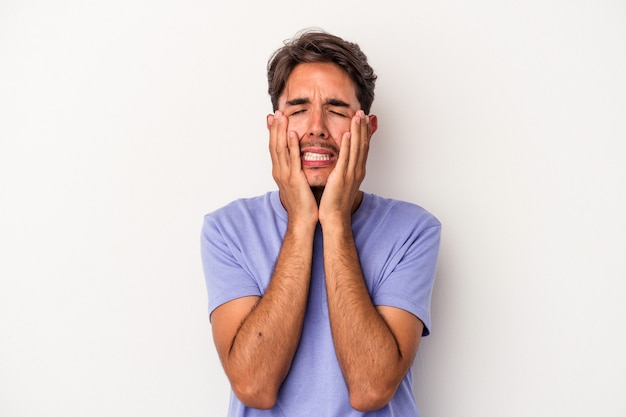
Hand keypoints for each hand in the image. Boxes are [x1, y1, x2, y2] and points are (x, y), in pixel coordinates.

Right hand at [268, 111, 318, 226]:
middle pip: (274, 145)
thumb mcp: (297, 182)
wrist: (303, 220)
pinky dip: (292, 145)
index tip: (274, 119)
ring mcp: (285, 175)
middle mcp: (280, 172)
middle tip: (276, 112)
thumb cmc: (303, 203)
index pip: (274, 148)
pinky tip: (292, 133)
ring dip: (281, 132)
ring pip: (280, 149)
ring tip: (281, 117)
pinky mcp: (295, 179)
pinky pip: (293, 159)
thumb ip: (296, 169)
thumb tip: (298, 160)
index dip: (273, 133)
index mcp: (280, 172)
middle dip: (275, 128)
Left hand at [318, 110, 370, 224]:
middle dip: (363, 128)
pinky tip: (347, 134)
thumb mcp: (342, 182)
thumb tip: (342, 162)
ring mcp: (351, 173)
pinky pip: (345, 158)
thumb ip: (343, 169)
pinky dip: (347, 145)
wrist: (335, 217)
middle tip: (362, 112)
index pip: (362, 148)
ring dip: (357, 131)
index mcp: (357, 171)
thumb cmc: (335, 202)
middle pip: (362, 144)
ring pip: (356, 148)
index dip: (364, 133)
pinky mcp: (341, 177)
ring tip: (357, 117)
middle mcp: (357, 170)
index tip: (363, 120)